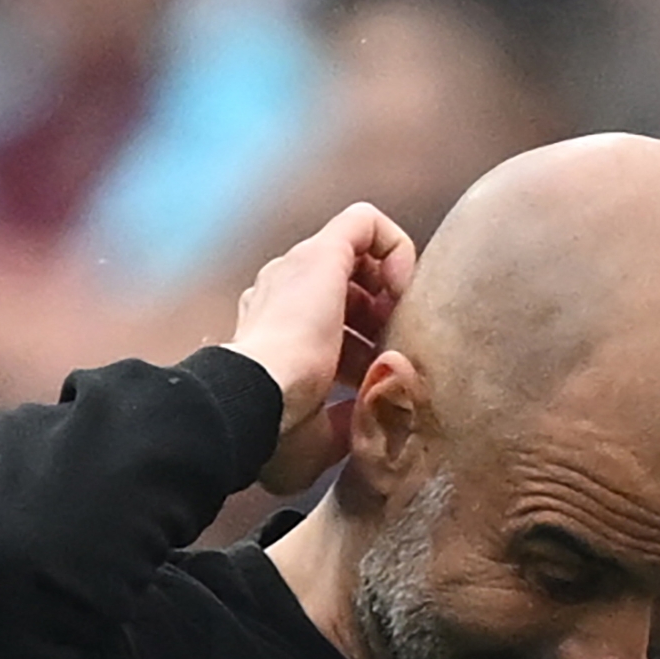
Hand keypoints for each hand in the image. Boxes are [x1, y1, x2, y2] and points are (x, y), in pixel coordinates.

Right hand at [224, 203, 415, 493]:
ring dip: (391, 285)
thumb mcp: (317, 436)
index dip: (366, 339)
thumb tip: (364, 416)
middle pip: (346, 286)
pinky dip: (396, 248)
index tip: (382, 368)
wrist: (254, 404)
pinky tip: (403, 289)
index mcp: (276, 333)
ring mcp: (298, 269)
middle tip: (397, 348)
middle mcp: (282, 293)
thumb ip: (342, 423)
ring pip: (357, 252)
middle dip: (382, 314)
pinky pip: (366, 222)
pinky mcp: (319, 253)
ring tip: (405, 322)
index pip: (329, 321)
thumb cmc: (275, 431)